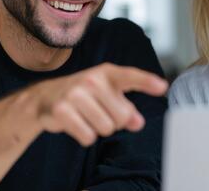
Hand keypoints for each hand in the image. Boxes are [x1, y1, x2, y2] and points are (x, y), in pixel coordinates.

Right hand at [31, 63, 167, 145]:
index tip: (162, 86)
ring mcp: (76, 93)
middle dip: (114, 121)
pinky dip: (85, 136)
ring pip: (106, 128)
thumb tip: (138, 122)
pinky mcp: (62, 110)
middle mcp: (92, 80)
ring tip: (86, 116)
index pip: (130, 76)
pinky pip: (88, 136)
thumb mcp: (107, 96)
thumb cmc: (84, 95)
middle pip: (122, 117)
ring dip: (99, 129)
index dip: (146, 82)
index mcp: (107, 73)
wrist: (46, 96)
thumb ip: (126, 107)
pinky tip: (76, 123)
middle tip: (98, 111)